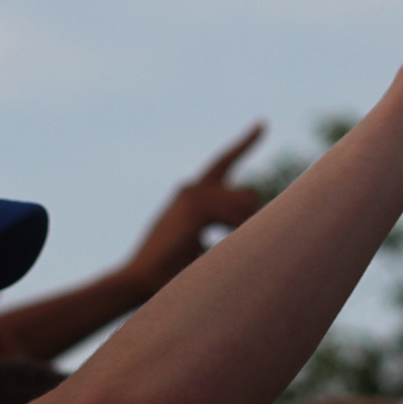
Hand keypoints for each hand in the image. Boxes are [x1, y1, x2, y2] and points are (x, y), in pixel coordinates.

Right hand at [124, 124, 265, 291]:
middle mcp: (191, 188)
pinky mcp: (196, 208)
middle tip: (234, 246)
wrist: (140, 279)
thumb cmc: (172, 270)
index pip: (224, 162)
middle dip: (251, 222)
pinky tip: (211, 248)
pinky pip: (237, 217)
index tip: (262, 124)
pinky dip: (235, 236)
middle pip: (248, 194)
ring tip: (219, 253)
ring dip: (243, 233)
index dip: (245, 143)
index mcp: (192, 194)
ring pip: (247, 205)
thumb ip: (224, 228)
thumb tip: (255, 220)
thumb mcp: (202, 243)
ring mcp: (192, 195)